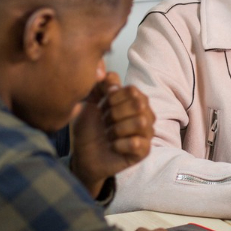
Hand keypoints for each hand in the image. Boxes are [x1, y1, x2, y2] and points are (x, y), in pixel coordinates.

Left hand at [68, 67, 153, 196]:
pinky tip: (114, 146)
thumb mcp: (89, 104)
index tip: (102, 106)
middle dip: (115, 113)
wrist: (84, 156)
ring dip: (117, 129)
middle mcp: (144, 114)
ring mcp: (146, 133)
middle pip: (138, 104)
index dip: (114, 97)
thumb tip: (107, 74)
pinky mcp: (144, 151)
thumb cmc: (89, 130)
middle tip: (105, 122)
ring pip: (141, 122)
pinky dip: (120, 144)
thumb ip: (99, 87)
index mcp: (133, 100)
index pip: (132, 90)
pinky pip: (137, 143)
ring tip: (109, 135)